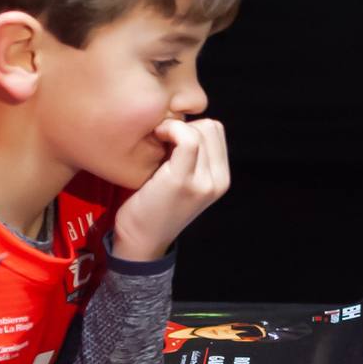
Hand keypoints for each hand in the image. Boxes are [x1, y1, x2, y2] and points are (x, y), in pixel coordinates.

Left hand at [110, 118, 229, 261]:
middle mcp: (218, 181)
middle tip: (162, 139)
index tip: (169, 138)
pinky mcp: (183, 181)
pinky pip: (187, 138)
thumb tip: (184, 123)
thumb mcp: (185, 182)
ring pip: (201, 129)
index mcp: (221, 179)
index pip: (216, 131)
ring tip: (158, 141)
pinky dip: (171, 130)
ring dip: (176, 127)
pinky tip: (156, 137)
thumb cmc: (154, 206)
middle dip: (185, 126)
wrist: (141, 240)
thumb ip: (194, 159)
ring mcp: (204, 182)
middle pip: (211, 127)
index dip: (192, 127)